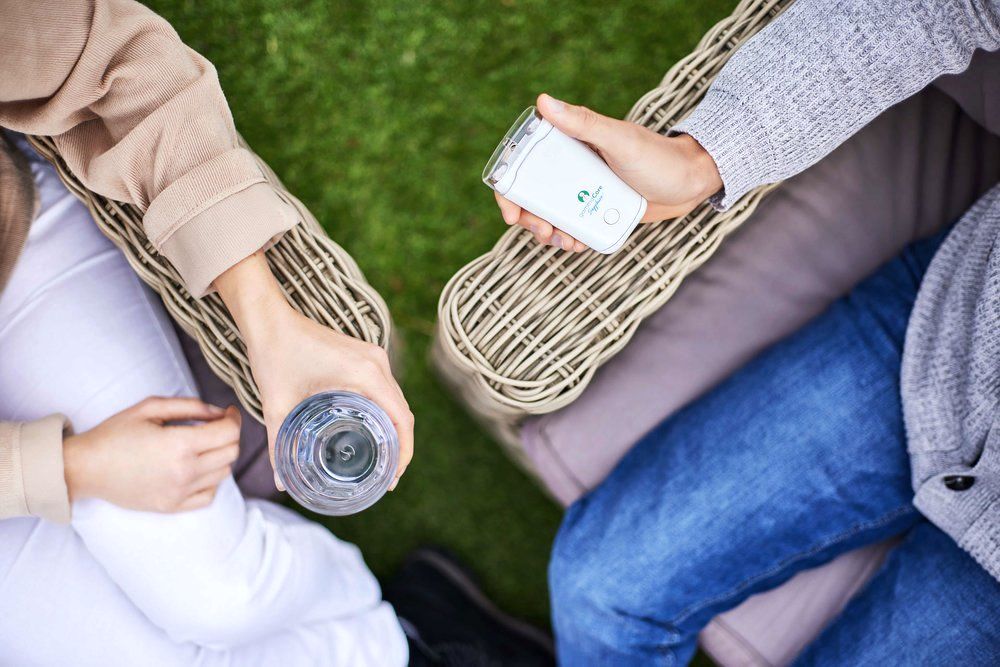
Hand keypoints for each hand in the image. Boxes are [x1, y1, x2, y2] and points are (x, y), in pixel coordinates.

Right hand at [63, 397, 240, 511]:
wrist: (85, 468)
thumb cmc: (115, 433)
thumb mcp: (150, 407)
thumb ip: (189, 406)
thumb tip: (218, 412)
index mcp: (180, 445)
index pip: (229, 433)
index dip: (234, 418)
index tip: (229, 412)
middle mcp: (185, 472)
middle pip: (231, 452)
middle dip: (230, 435)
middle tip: (217, 426)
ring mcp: (179, 493)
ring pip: (224, 473)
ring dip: (221, 456)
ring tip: (203, 445)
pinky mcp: (172, 507)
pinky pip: (208, 495)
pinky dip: (211, 480)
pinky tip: (197, 468)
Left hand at [214, 253, 413, 490]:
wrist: (269, 319)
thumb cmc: (274, 356)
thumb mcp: (277, 406)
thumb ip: (280, 445)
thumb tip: (283, 482)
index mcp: (366, 374)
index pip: (402, 418)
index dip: (404, 452)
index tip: (394, 477)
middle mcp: (377, 363)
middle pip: (404, 411)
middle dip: (401, 445)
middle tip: (388, 476)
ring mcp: (374, 356)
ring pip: (396, 399)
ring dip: (395, 427)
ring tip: (384, 458)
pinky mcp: (366, 355)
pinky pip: (386, 387)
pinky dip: (386, 410)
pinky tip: (373, 429)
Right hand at [495, 93, 722, 250]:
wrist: (693, 182)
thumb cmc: (658, 155)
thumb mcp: (619, 139)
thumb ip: (583, 123)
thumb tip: (543, 101)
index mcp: (569, 145)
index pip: (525, 165)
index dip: (510, 190)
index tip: (512, 212)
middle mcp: (572, 168)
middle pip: (534, 197)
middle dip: (531, 219)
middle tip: (544, 232)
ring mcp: (585, 191)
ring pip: (553, 216)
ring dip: (549, 233)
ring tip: (564, 242)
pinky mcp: (599, 210)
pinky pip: (576, 227)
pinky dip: (571, 238)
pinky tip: (577, 244)